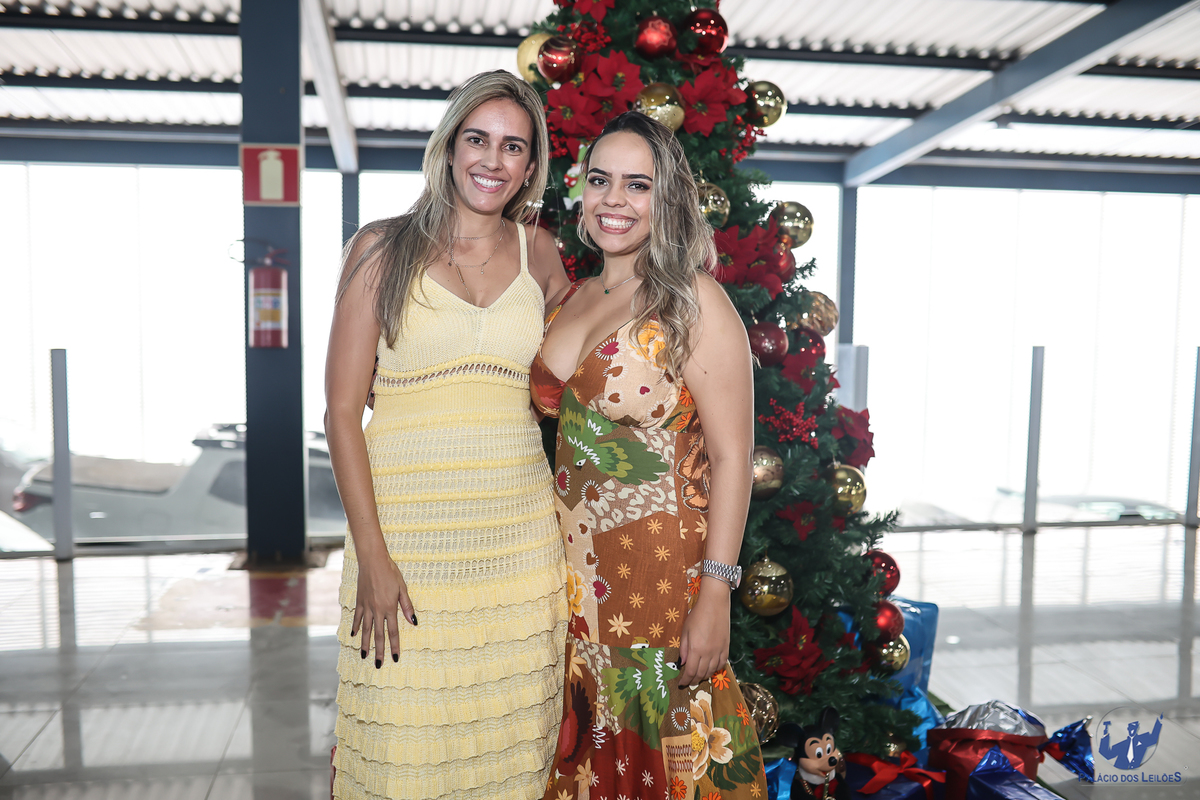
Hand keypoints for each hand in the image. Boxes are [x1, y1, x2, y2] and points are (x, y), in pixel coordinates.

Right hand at [350, 549, 414, 667]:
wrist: (372, 561)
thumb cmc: (390, 572)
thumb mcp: (402, 588)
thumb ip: (407, 606)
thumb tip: (414, 621)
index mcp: (390, 607)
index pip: (393, 632)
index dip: (394, 646)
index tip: (395, 658)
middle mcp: (377, 610)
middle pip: (379, 635)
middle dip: (379, 651)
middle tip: (378, 665)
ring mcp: (367, 606)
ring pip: (366, 630)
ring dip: (365, 644)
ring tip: (364, 656)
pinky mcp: (359, 601)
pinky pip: (357, 618)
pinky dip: (356, 627)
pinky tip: (354, 636)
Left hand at [677, 578, 730, 686]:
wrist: (715, 604)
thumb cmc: (697, 615)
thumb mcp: (685, 630)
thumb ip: (683, 648)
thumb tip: (682, 663)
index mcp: (695, 649)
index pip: (690, 671)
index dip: (685, 680)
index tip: (681, 683)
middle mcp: (708, 653)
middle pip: (701, 673)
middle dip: (693, 680)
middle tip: (688, 681)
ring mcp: (719, 651)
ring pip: (711, 671)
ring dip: (704, 676)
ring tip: (698, 676)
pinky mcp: (726, 648)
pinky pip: (721, 664)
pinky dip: (715, 669)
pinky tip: (710, 668)